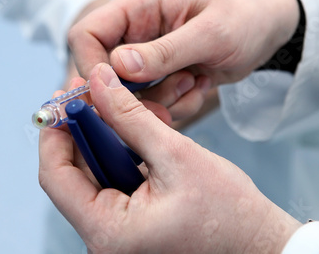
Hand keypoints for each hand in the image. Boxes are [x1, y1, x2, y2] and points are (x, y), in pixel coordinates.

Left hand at [39, 64, 300, 252]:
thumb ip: (130, 116)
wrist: (262, 247)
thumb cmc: (230, 214)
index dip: (55, 133)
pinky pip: (113, 185)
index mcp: (108, 231)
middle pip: (73, 174)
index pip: (56, 177)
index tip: (62, 98)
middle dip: (83, 129)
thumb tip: (99, 82)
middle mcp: (105, 238)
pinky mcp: (132, 226)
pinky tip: (136, 133)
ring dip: (105, 139)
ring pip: (94, 176)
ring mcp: (118, 234)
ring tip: (121, 107)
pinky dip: (121, 156)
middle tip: (94, 91)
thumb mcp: (175, 156)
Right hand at [68, 0, 299, 120]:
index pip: (87, 35)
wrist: (264, 32)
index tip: (117, 94)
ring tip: (194, 82)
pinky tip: (198, 86)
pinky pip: (150, 103)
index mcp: (138, 4)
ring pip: (127, 95)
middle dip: (136, 94)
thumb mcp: (210, 34)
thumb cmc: (243, 20)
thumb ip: (165, 51)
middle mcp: (133, 30)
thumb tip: (118, 67)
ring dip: (160, 100)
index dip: (92, 68)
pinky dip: (173, 105)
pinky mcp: (155, 75)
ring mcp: (143, 55)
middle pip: (103, 72)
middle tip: (172, 97)